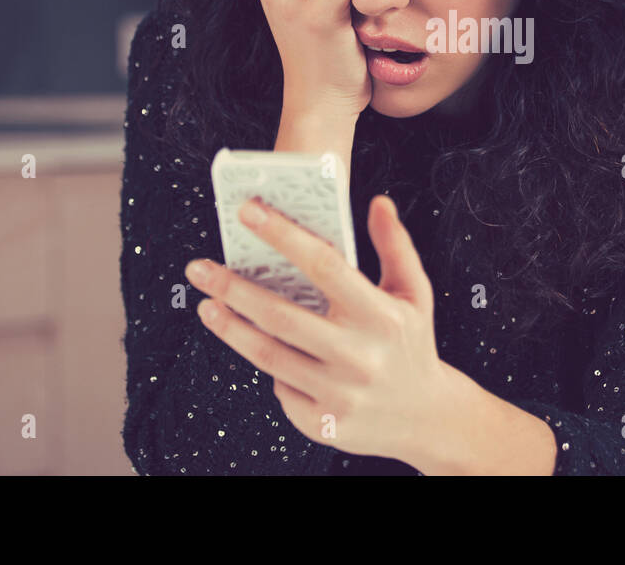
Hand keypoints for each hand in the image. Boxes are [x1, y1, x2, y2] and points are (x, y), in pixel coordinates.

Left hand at [186, 194, 451, 465]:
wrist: (425, 416)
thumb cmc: (412, 343)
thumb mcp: (414, 292)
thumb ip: (395, 245)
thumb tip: (379, 202)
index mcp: (381, 316)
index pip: (324, 266)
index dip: (283, 236)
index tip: (248, 212)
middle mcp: (359, 356)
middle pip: (280, 316)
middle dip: (232, 289)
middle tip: (199, 268)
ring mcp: (339, 393)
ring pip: (268, 356)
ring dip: (230, 328)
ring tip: (206, 305)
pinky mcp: (323, 423)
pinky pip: (281, 388)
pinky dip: (267, 365)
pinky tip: (255, 347)